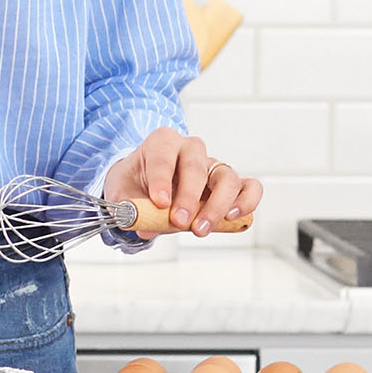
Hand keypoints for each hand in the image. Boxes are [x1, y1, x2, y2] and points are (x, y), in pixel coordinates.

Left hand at [104, 130, 262, 235]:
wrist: (144, 186)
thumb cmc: (135, 184)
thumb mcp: (122, 193)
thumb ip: (131, 208)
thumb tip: (147, 226)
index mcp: (162, 143)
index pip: (164, 155)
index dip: (162, 178)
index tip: (160, 202)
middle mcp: (190, 150)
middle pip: (197, 167)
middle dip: (189, 197)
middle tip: (180, 221)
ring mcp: (212, 166)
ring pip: (226, 177)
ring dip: (216, 205)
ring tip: (200, 229)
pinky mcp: (229, 184)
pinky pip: (249, 186)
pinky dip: (246, 201)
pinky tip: (233, 217)